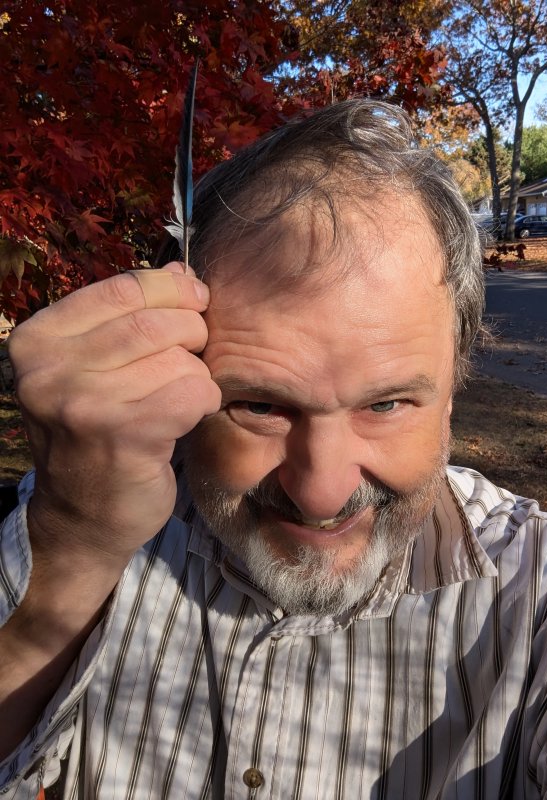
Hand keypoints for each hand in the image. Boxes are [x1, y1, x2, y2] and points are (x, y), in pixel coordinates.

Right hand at [8, 263, 220, 566]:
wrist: (81, 519)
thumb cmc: (96, 435)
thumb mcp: (97, 368)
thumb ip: (133, 316)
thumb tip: (182, 270)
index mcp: (38, 339)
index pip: (124, 288)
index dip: (173, 290)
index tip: (196, 302)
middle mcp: (49, 368)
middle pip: (157, 323)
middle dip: (192, 336)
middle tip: (192, 358)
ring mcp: (82, 402)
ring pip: (179, 360)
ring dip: (196, 377)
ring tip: (177, 399)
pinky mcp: (122, 435)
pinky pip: (192, 393)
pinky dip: (202, 403)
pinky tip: (184, 420)